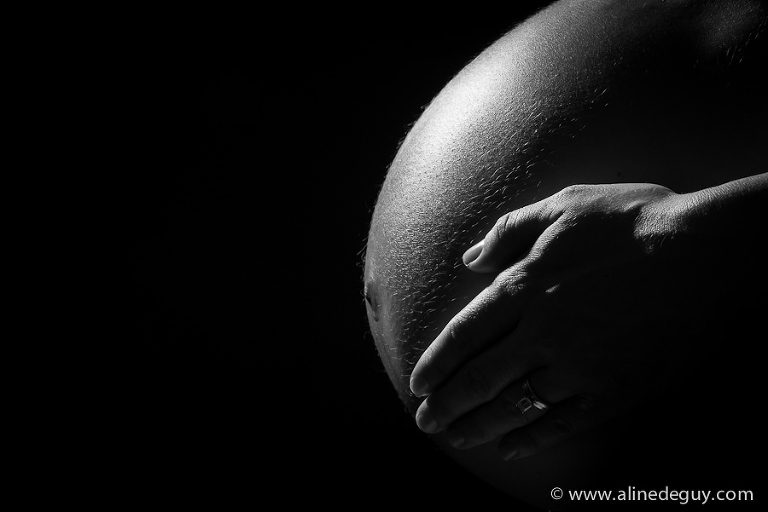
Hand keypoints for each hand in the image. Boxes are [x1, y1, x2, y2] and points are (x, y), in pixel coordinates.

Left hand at [408, 183, 717, 459]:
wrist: (710, 254)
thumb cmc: (637, 222)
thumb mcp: (566, 205)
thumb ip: (509, 231)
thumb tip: (470, 259)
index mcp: (525, 287)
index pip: (464, 336)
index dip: (436, 363)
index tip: (417, 384)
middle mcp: (542, 332)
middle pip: (480, 380)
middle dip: (447, 406)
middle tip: (427, 424)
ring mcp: (578, 367)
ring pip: (514, 407)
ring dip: (479, 427)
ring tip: (457, 439)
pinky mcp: (614, 391)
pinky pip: (562, 424)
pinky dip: (532, 440)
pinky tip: (511, 448)